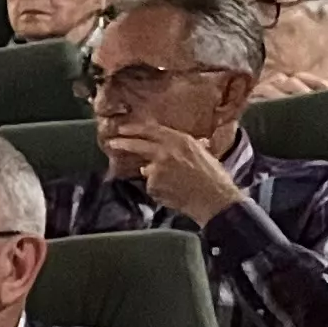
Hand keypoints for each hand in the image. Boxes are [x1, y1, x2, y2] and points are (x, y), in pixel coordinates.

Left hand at [99, 116, 241, 223]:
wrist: (215, 198)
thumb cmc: (213, 176)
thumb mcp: (201, 153)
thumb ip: (182, 147)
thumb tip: (168, 144)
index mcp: (180, 140)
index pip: (152, 130)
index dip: (136, 129)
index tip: (124, 129)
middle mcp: (166, 151)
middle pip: (138, 145)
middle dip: (123, 143)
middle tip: (112, 142)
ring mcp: (157, 168)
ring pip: (148, 169)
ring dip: (156, 175)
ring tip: (177, 183)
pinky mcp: (153, 184)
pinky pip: (152, 185)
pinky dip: (159, 188)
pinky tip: (174, 191)